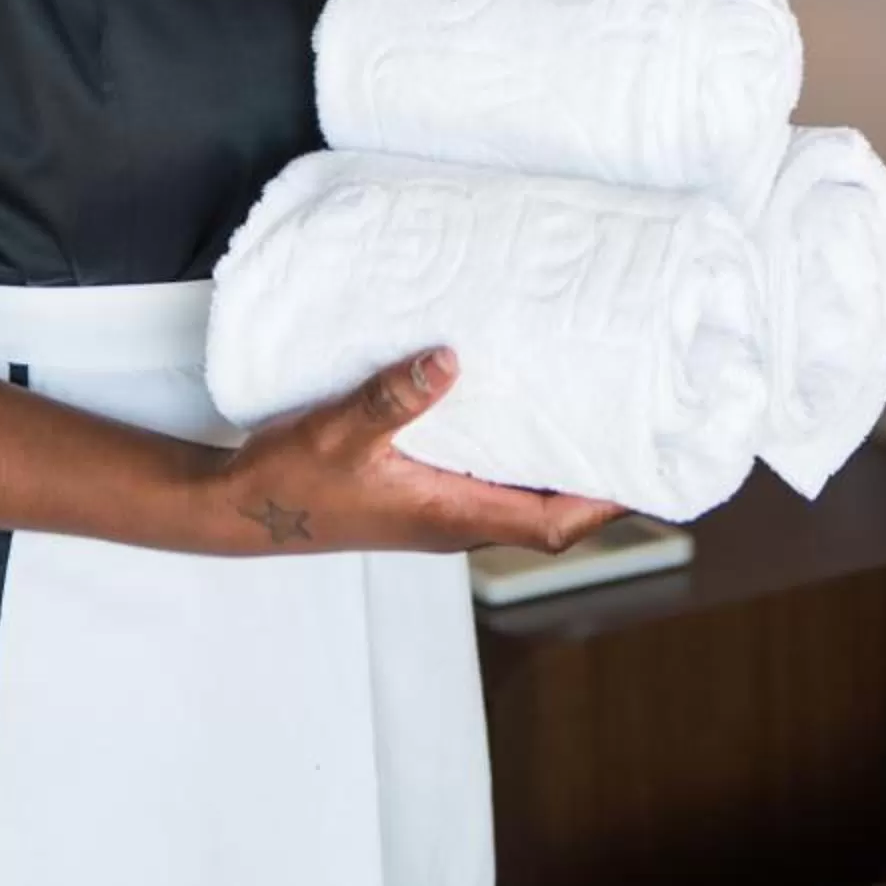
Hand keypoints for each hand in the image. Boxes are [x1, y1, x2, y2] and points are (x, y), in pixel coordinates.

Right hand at [206, 347, 630, 557]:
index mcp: (448, 516)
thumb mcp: (340, 431)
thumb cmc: (292, 482)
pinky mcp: (415, 495)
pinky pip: (481, 479)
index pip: (549, 525)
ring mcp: (434, 510)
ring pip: (515, 497)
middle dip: (592, 482)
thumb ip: (394, 397)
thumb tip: (449, 360)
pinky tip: (505, 408)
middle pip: (545, 514)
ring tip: (583, 411)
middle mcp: (452, 520)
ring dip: (552, 467)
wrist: (243, 509)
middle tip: (630, 429)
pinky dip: (509, 453)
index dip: (601, 503)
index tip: (642, 471)